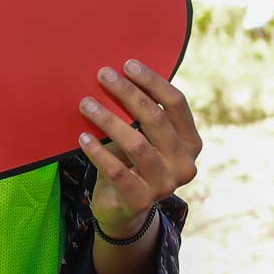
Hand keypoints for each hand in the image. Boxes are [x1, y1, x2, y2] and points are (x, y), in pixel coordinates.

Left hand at [76, 59, 201, 238]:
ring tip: (85, 104)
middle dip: (128, 94)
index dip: (153, 82)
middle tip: (103, 75)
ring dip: (109, 120)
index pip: (176, 104)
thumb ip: (139, 115)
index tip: (128, 64)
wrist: (122, 209)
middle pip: (156, 120)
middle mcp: (184, 163)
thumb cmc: (130, 162)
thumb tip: (114, 74)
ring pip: (137, 145)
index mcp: (190, 142)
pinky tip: (82, 138)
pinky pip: (117, 171)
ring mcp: (165, 185)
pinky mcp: (140, 200)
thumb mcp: (142, 137)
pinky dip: (98, 153)